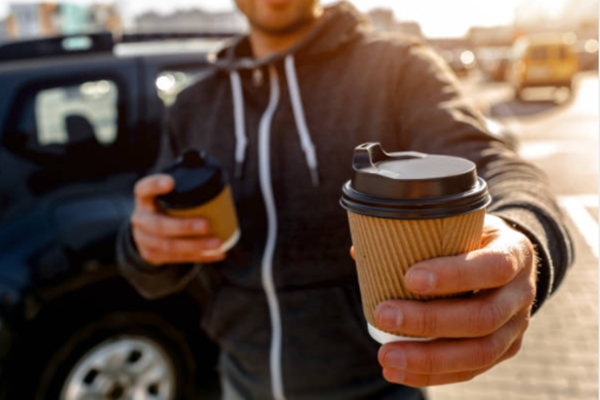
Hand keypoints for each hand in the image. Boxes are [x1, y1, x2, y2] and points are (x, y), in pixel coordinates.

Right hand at [131, 174, 224, 265]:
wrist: (144, 233)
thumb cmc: (163, 207)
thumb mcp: (164, 195)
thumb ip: (180, 183)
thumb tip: (203, 162)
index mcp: (144, 200)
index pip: (143, 189)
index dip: (154, 185)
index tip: (171, 182)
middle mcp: (140, 220)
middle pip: (159, 225)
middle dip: (184, 226)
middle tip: (206, 224)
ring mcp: (145, 240)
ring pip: (169, 246)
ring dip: (195, 246)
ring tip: (217, 243)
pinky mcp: (154, 256)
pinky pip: (178, 259)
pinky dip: (201, 257)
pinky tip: (218, 254)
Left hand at [352, 214, 536, 386]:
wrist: (508, 260)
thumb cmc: (473, 238)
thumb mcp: (458, 225)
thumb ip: (417, 235)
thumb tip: (359, 252)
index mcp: (515, 253)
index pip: (492, 267)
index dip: (454, 276)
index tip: (409, 278)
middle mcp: (522, 292)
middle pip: (482, 317)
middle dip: (429, 321)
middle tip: (384, 315)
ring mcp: (517, 326)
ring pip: (479, 352)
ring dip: (428, 358)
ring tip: (386, 355)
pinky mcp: (504, 350)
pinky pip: (470, 370)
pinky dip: (431, 374)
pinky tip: (397, 371)